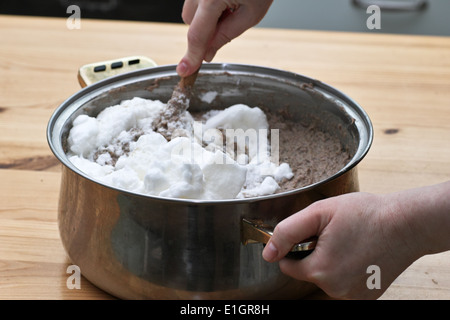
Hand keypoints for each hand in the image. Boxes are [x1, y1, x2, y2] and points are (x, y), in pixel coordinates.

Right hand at [177, 0, 272, 76]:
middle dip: (203, 30)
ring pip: (190, 10)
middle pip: (189, 22)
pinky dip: (207, 5)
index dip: (191, 56)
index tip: (184, 72)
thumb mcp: (252, 14)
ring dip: (205, 17)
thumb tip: (207, 54)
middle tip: (229, 21)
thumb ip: (226, 35)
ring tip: (230, 5)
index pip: (197, 35)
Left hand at [262, 186, 449, 298]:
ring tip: (350, 242)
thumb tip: (267, 254)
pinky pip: (344, 284)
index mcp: (319, 270)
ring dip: (331, 262)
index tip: (313, 234)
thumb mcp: (319, 212)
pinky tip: (360, 254)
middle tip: (335, 234)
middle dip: (315, 253)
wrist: (406, 223)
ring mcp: (353, 296)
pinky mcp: (367, 297)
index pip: (288, 265)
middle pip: (308, 272)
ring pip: (326, 278)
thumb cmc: (364, 213)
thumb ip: (287, 232)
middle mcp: (335, 290)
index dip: (295, 247)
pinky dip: (347, 271)